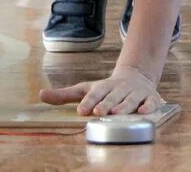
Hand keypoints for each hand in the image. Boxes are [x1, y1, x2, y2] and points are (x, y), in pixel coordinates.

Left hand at [39, 65, 162, 115]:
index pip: (95, 93)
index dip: (88, 101)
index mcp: (103, 86)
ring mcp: (135, 92)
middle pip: (112, 97)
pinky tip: (142, 112)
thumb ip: (65, 95)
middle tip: (98, 112)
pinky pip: (150, 101)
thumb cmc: (107, 88)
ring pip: (130, 99)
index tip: (81, 110)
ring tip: (116, 114)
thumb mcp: (86, 88)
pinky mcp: (149, 97)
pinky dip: (147, 106)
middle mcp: (119, 88)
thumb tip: (41, 95)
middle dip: (106, 104)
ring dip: (124, 106)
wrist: (136, 75)